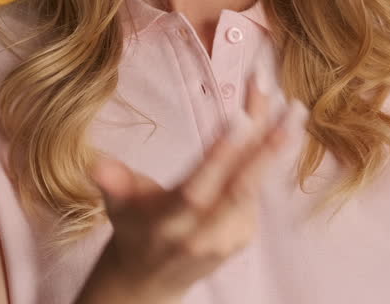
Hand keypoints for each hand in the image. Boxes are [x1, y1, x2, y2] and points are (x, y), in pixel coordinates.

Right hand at [88, 63, 308, 299]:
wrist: (148, 282)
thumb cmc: (134, 228)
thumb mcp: (117, 206)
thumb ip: (112, 183)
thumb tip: (95, 165)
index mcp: (168, 224)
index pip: (198, 189)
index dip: (220, 156)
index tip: (240, 118)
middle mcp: (203, 235)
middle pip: (242, 189)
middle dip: (270, 149)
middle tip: (294, 110)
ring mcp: (228, 238)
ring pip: (255, 184)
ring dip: (275, 144)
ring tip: (291, 107)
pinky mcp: (243, 235)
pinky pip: (258, 190)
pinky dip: (269, 158)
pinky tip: (279, 127)